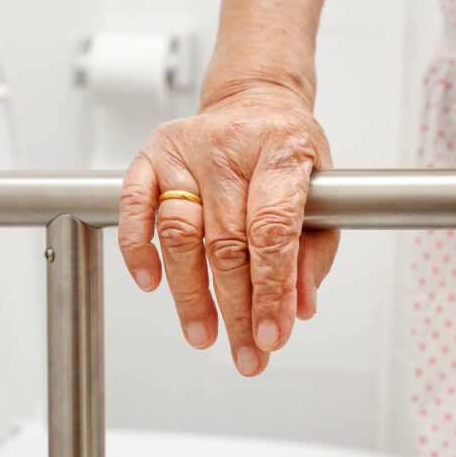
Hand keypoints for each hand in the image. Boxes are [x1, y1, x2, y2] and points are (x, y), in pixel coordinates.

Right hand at [118, 85, 338, 375]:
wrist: (253, 102)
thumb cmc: (286, 151)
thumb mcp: (321, 192)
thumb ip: (314, 252)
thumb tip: (298, 309)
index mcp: (282, 149)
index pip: (273, 228)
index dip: (271, 288)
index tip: (271, 334)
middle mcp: (230, 146)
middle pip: (227, 241)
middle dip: (236, 307)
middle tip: (245, 353)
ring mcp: (186, 149)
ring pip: (179, 232)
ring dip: (189, 293)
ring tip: (203, 334)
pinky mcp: (151, 154)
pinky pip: (134, 204)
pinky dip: (136, 247)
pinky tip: (150, 283)